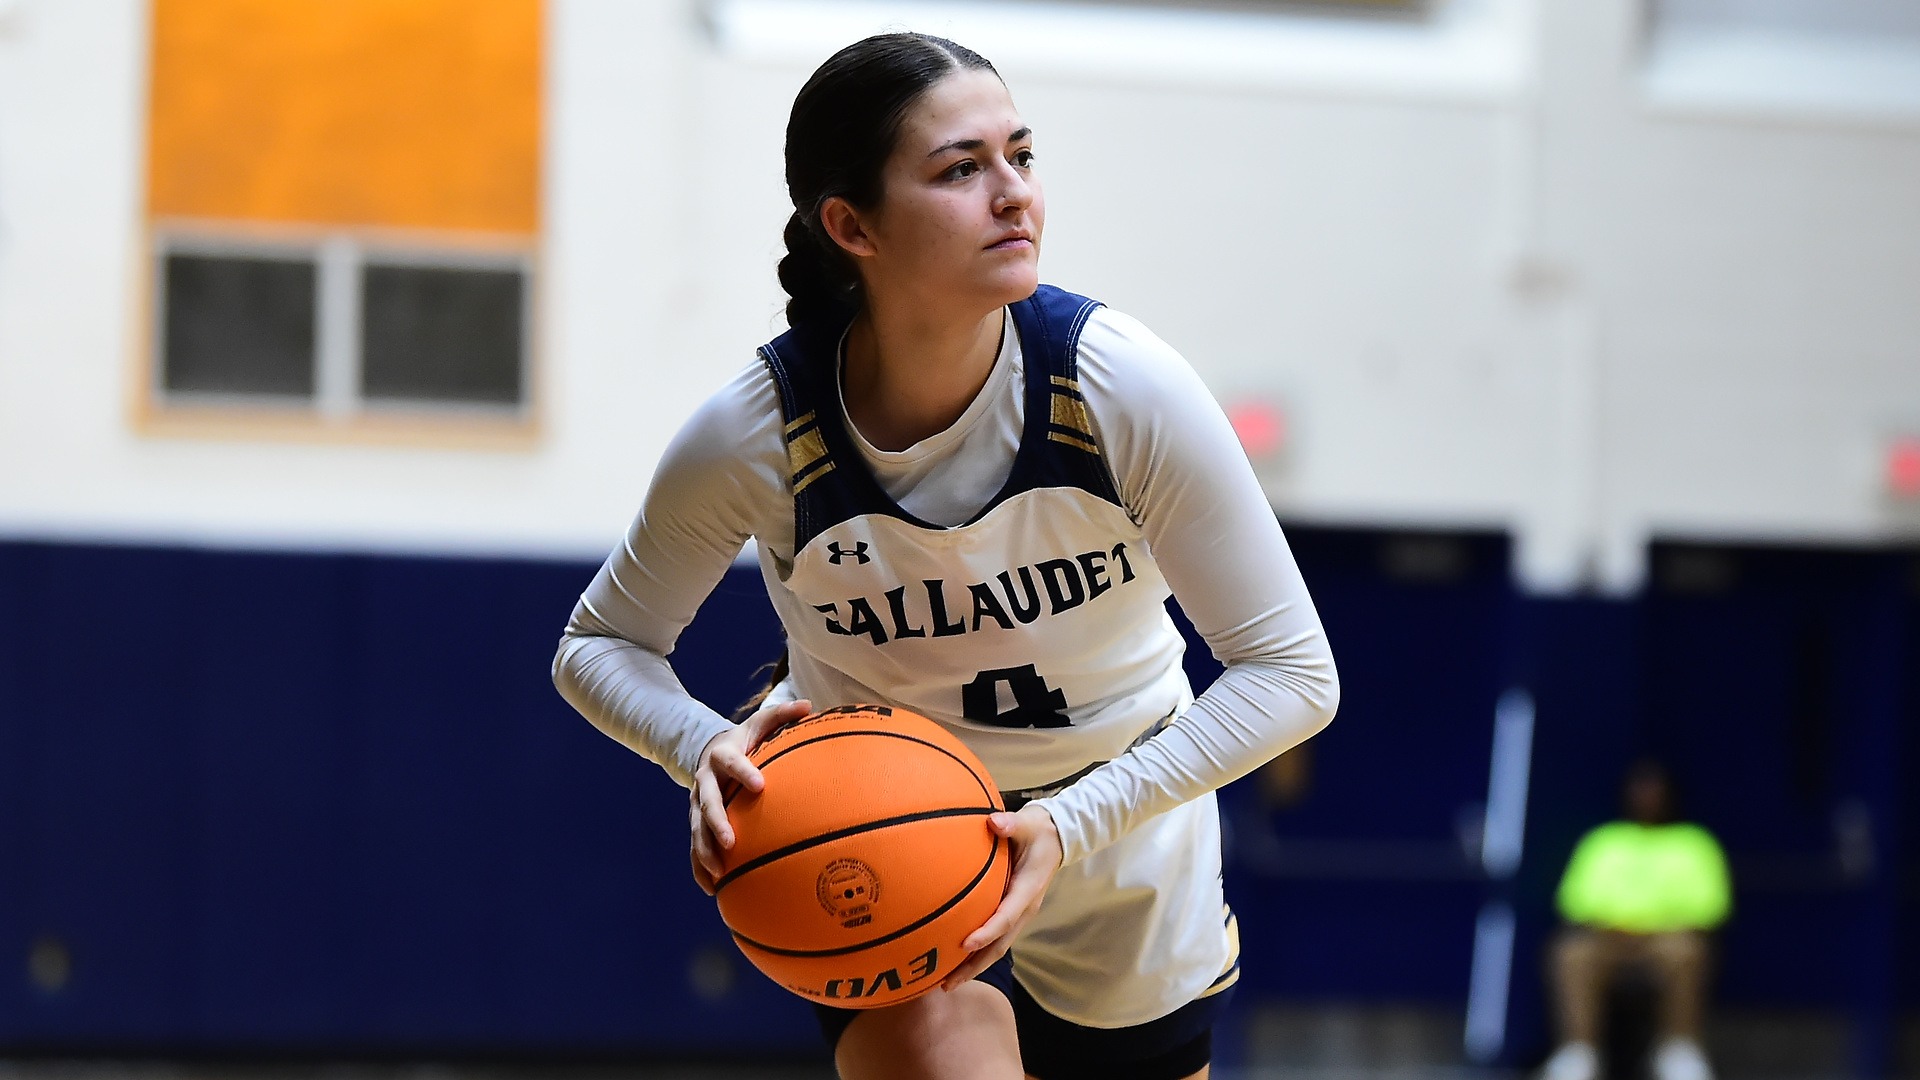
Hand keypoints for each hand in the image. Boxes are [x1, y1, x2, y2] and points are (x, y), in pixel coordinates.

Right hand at [690, 698, 812, 894]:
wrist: (709, 751)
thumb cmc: (745, 740)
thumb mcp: (760, 723)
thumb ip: (782, 715)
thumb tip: (809, 705)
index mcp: (722, 756)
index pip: (731, 762)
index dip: (744, 772)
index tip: (760, 785)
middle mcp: (705, 781)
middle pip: (708, 803)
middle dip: (717, 823)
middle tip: (732, 842)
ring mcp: (697, 803)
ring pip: (697, 830)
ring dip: (706, 852)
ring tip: (719, 873)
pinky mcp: (696, 821)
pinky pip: (694, 846)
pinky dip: (700, 867)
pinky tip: (712, 889)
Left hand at [941, 803, 1062, 989]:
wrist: (1057, 837)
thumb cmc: (1039, 831)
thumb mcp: (1029, 823)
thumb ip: (1012, 823)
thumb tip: (993, 822)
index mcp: (1027, 891)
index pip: (1006, 916)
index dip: (986, 932)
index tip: (964, 944)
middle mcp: (1023, 909)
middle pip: (999, 945)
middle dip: (974, 966)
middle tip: (947, 984)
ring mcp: (1018, 914)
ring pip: (996, 948)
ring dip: (972, 966)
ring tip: (945, 983)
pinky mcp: (1011, 913)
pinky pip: (993, 938)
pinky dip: (975, 952)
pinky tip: (953, 960)